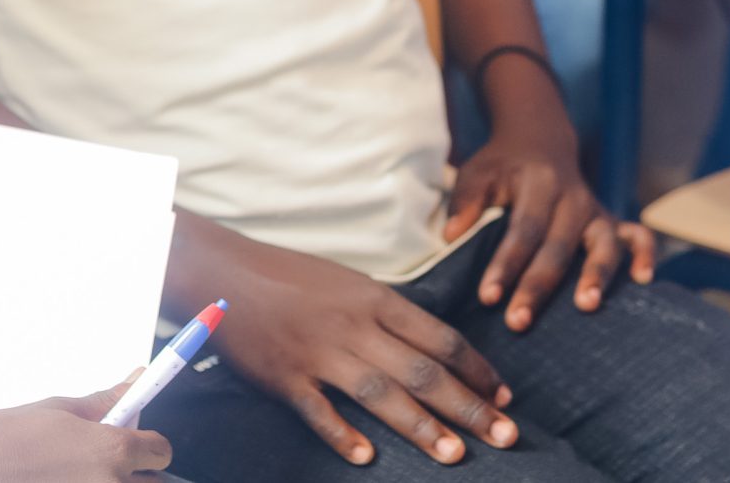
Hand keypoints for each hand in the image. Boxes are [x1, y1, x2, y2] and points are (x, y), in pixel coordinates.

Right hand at [0, 386, 171, 480]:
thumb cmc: (8, 439)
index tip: (136, 440)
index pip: (160, 451)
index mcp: (113, 452)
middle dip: (137, 471)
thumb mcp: (61, 410)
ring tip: (79, 473)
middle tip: (105, 462)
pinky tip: (64, 481)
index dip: (148, 443)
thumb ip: (106, 401)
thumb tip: (137, 381)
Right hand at [210, 232, 515, 466]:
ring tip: (454, 455)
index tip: (505, 397)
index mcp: (375, 298)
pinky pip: (318, 410)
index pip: (441, 338)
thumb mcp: (349, 282)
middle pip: (422, 371)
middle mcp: (354, 326)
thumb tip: (432, 345)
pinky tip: (365, 458)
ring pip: (381, 394)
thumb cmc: (290, 276)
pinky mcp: (285, 377)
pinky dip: (341, 435)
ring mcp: (319, 353)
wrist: (224, 272)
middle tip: (505, 436)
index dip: (478, 370)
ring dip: (420, 427)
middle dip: (469, 406)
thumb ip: (387, 313)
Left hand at [445, 114, 656, 333]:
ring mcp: (597, 210)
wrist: (539, 139)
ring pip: (604, 244)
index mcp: (539, 184)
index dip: (506, 264)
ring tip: (586, 307)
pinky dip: (646, 255)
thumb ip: (465, 202)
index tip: (487, 297)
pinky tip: (644, 282)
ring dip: (597, 275)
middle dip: (538, 286)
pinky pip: (639, 236)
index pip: (522, 229)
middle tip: (518, 322)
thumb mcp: (478, 172)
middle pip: (558, 246)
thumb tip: (449, 236)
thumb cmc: (502, 165)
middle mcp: (573, 197)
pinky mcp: (612, 221)